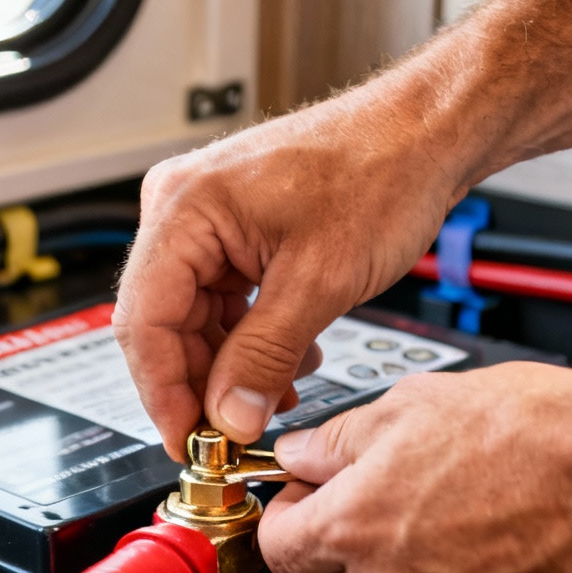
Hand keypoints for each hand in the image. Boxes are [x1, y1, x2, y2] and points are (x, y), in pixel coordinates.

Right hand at [113, 76, 478, 455]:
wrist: (427, 133)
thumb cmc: (382, 169)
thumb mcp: (318, 281)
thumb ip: (263, 357)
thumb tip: (228, 417)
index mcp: (185, 208)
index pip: (144, 322)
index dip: (163, 392)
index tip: (187, 439)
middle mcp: (183, 208)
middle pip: (164, 324)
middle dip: (202, 384)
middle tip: (233, 432)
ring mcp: (208, 219)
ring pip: (197, 319)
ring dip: (232, 367)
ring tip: (277, 395)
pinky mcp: (236, 232)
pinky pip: (225, 302)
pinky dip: (251, 340)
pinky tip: (289, 361)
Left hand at [258, 362, 571, 572]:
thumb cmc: (524, 430)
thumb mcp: (407, 405)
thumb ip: (335, 439)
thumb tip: (300, 454)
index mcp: (352, 523)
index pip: (275, 546)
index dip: (283, 516)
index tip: (301, 497)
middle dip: (320, 549)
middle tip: (349, 507)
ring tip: (400, 527)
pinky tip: (436, 554)